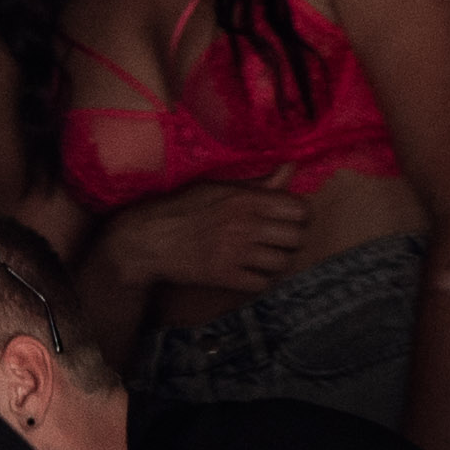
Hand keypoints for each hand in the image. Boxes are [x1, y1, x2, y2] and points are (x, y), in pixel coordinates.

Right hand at [95, 180, 320, 296]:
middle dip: (292, 238)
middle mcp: (244, 225)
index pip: (299, 209)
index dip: (300, 215)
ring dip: (278, 260)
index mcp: (244, 199)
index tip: (292, 218)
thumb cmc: (183, 208)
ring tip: (265, 255)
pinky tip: (250, 270)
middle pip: (296, 237)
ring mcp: (235, 253)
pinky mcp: (224, 276)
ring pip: (283, 262)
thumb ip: (258, 183)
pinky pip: (261, 283)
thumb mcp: (218, 186)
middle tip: (280, 238)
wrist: (148, 239)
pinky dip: (260, 279)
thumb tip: (291, 166)